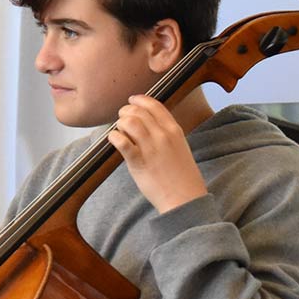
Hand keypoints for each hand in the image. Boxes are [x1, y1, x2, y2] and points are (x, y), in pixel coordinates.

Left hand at [108, 95, 207, 213]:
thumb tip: (147, 124)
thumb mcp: (180, 147)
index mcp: (174, 130)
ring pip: (129, 122)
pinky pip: (122, 141)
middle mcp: (163, 136)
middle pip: (139, 112)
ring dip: (120, 123)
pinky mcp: (138, 162)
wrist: (184, 198)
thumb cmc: (182, 175)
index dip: (140, 100)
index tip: (132, 100)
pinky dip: (114, 136)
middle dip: (126, 111)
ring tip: (119, 129)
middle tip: (122, 118)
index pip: (155, 106)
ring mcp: (151, 148)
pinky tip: (113, 139)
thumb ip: (166, 134)